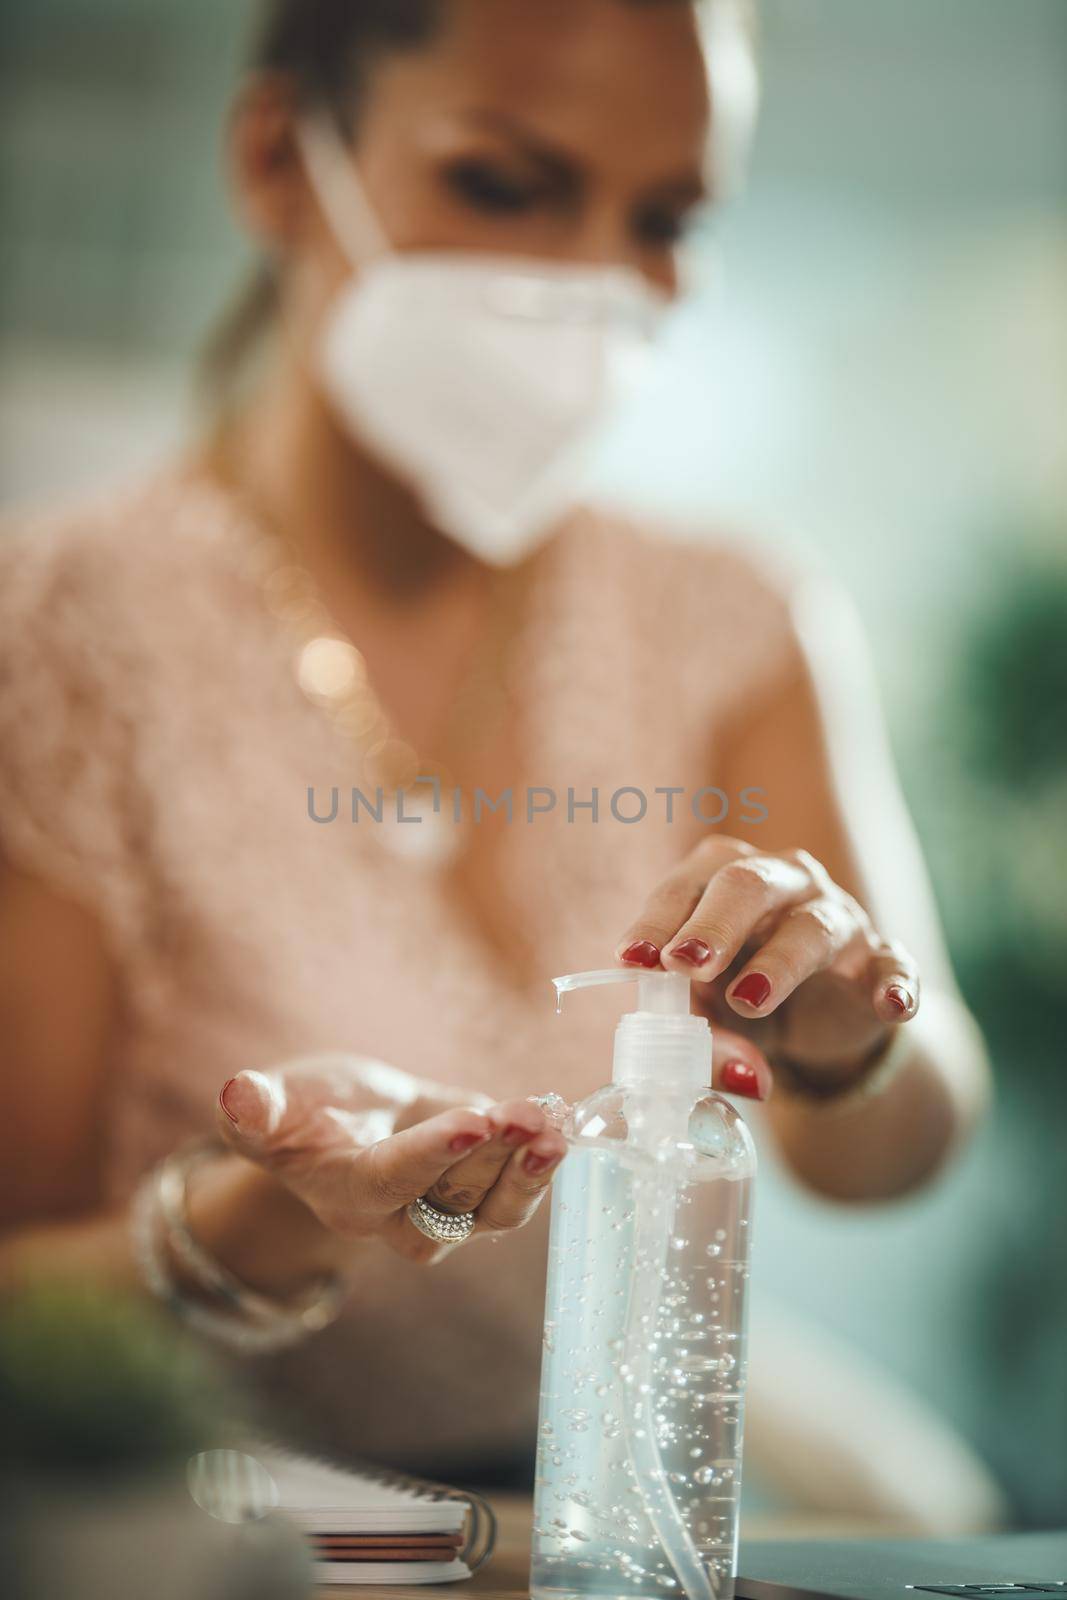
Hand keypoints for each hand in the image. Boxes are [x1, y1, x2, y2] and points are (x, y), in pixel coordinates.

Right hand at [215, 1055, 566, 1262]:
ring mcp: (441, 1211)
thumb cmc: (299, 1111)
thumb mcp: (273, 1101)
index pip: (389, 1180)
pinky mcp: (479, 1194)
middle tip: (528, 1114)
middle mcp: (394, 1218)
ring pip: (491, 1212)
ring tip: (553, 1122)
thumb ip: (256, 1107)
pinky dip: (542, 1165)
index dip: (432, 1155)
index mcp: (342, 1191)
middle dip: (492, 1161)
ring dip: (528, 1171)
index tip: (475, 1121)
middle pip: (450, 1204)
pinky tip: (562, 1123)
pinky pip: (516, 1196)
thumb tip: (237, 1092)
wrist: (340, 1123)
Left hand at [615, 838, 918, 1100]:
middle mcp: (784, 882)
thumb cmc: (739, 991)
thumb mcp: (708, 1013)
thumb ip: (706, 1037)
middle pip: (748, 884)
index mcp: (725, 877)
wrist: (816, 1016)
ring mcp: (838, 918)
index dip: (657, 921)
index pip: (686, 886)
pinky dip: (895, 984)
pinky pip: (894, 966)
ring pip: (813, 926)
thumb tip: (740, 1079)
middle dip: (714, 924)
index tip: (633, 958)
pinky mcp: (881, 959)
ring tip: (748, 999)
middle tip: (685, 964)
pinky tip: (890, 1005)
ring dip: (780, 961)